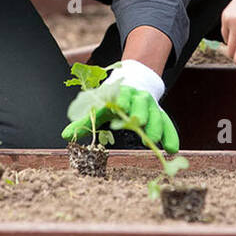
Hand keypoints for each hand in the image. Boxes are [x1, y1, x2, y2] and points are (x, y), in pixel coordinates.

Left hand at [61, 84, 180, 152]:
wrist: (134, 86)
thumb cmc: (112, 102)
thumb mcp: (99, 108)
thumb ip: (84, 121)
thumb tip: (63, 135)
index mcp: (121, 94)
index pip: (122, 95)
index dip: (122, 100)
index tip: (120, 106)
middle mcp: (139, 98)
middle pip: (142, 104)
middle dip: (140, 112)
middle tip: (139, 122)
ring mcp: (152, 106)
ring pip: (157, 114)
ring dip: (156, 127)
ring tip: (155, 140)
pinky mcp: (161, 115)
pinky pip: (168, 124)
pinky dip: (171, 135)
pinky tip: (172, 149)